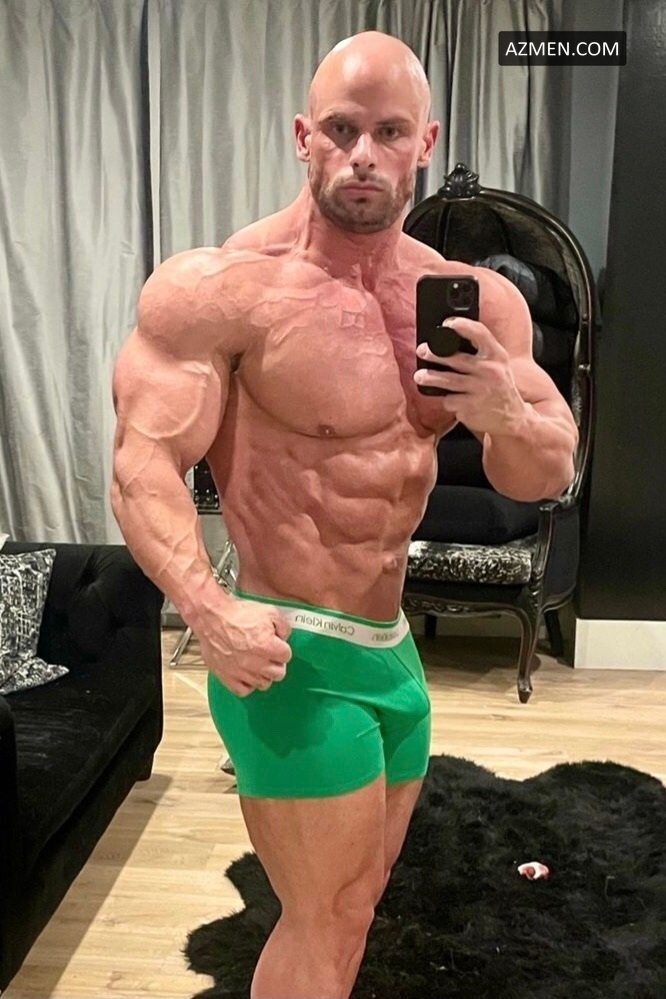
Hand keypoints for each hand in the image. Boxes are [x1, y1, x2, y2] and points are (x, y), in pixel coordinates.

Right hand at [198, 598, 292, 696]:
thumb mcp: (268, 611)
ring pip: (263, 683)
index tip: (277, 645)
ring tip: (258, 664)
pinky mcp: (227, 676)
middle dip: (276, 663)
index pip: (286, 656)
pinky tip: (247, 675)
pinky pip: (243, 690)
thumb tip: (285, 636)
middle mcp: (256, 663)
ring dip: (263, 674)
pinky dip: (247, 684)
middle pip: (278, 673)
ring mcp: (241, 671)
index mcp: (268, 647)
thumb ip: (283, 626)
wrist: (211, 617)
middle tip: (270, 655)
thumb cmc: (235, 614)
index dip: (282, 649)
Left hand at [413, 316, 526, 434]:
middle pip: (456, 359)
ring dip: (430, 378)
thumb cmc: (499, 387)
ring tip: (419, 377)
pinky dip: (448, 400)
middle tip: (422, 351)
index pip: (480, 333)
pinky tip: (452, 400)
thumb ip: (481, 353)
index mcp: (497, 356)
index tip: (446, 323)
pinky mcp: (471, 407)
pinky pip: (450, 400)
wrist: (512, 417)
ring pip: (447, 381)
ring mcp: (480, 390)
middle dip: (434, 354)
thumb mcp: (498, 365)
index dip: (462, 324)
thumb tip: (449, 340)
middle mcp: (490, 371)